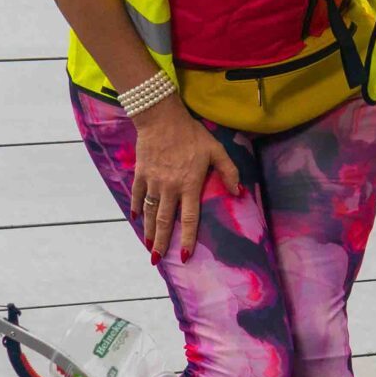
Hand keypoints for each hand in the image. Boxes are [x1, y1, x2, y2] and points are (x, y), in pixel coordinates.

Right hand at [130, 98, 242, 260]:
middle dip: (162, 242)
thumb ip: (228, 171)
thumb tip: (239, 192)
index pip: (189, 218)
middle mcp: (170, 188)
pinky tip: (137, 218)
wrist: (161, 117)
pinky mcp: (141, 173)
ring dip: (149, 230)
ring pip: (151, 212)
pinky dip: (137, 207)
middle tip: (157, 259)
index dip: (188, 238)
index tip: (185, 256)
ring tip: (148, 245)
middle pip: (166, 221)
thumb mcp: (216, 150)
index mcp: (189, 185)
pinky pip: (138, 194)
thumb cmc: (192, 133)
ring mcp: (153, 181)